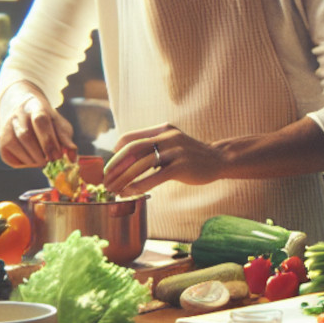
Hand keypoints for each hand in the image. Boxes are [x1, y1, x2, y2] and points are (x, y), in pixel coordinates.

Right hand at [0, 84, 75, 167]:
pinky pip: (9, 156)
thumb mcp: (59, 124)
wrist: (24, 111)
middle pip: (26, 135)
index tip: (58, 156)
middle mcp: (18, 115)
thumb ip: (66, 139)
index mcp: (36, 107)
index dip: (49, 141)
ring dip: (31, 159)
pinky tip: (32, 161)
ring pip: (15, 145)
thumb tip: (73, 158)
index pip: (40, 120)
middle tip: (52, 162)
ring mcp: (6, 127)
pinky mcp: (1, 141)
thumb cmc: (47, 121)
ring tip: (43, 162)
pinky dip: (22, 163)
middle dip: (41, 153)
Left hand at [102, 122, 224, 196]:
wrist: (218, 159)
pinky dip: (140, 185)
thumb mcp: (171, 143)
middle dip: (115, 167)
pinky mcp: (181, 167)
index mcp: (162, 129)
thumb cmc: (190, 155)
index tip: (108, 168)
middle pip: (132, 151)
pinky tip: (131, 193)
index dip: (115, 154)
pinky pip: (155, 177)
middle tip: (105, 182)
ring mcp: (175, 151)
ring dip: (124, 179)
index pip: (129, 139)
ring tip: (115, 190)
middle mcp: (167, 137)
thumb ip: (152, 146)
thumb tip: (124, 160)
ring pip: (141, 165)